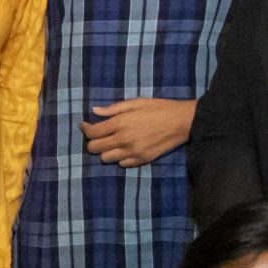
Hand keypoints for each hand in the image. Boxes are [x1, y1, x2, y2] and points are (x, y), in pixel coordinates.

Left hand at [80, 97, 195, 166]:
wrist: (182, 122)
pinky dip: (120, 158)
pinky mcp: (142, 160)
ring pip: (106, 159)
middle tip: (98, 135)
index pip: (92, 132)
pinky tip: (125, 149)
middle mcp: (124, 139)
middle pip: (94, 148)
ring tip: (112, 143)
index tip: (84, 125)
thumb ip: (113, 108)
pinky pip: (122, 164)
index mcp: (120, 123)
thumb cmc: (159, 108)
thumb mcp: (136, 102)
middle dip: (92, 141)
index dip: (85, 129)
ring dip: (106, 151)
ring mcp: (133, 152)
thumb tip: (94, 111)